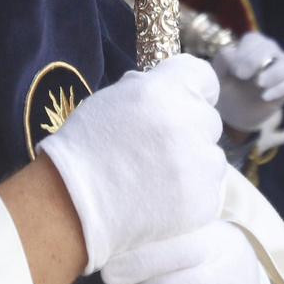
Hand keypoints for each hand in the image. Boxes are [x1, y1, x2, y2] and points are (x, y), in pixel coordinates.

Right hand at [39, 55, 225, 273]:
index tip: (185, 102)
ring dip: (193, 163)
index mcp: (163, 90)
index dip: (195, 89)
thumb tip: (173, 87)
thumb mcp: (111, 100)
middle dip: (189, 130)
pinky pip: (209, 190)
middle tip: (157, 149)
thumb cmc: (84, 149)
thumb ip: (150, 89)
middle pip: (208, 119)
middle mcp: (187, 121)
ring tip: (155, 178)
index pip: (203, 76)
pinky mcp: (204, 200)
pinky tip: (160, 199)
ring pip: (211, 156)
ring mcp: (199, 164)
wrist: (72, 207)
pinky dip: (191, 194)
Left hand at [212, 32, 283, 133]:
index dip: (244, 53)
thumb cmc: (227, 85)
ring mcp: (283, 68)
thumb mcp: (218, 73)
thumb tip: (232, 52)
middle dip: (255, 59)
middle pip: (270, 46)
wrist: (235, 110)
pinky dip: (279, 90)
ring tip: (259, 83)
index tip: (234, 71)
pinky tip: (264, 97)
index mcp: (252, 44)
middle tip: (241, 76)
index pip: (253, 39)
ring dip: (275, 73)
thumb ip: (222, 60)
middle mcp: (271, 52)